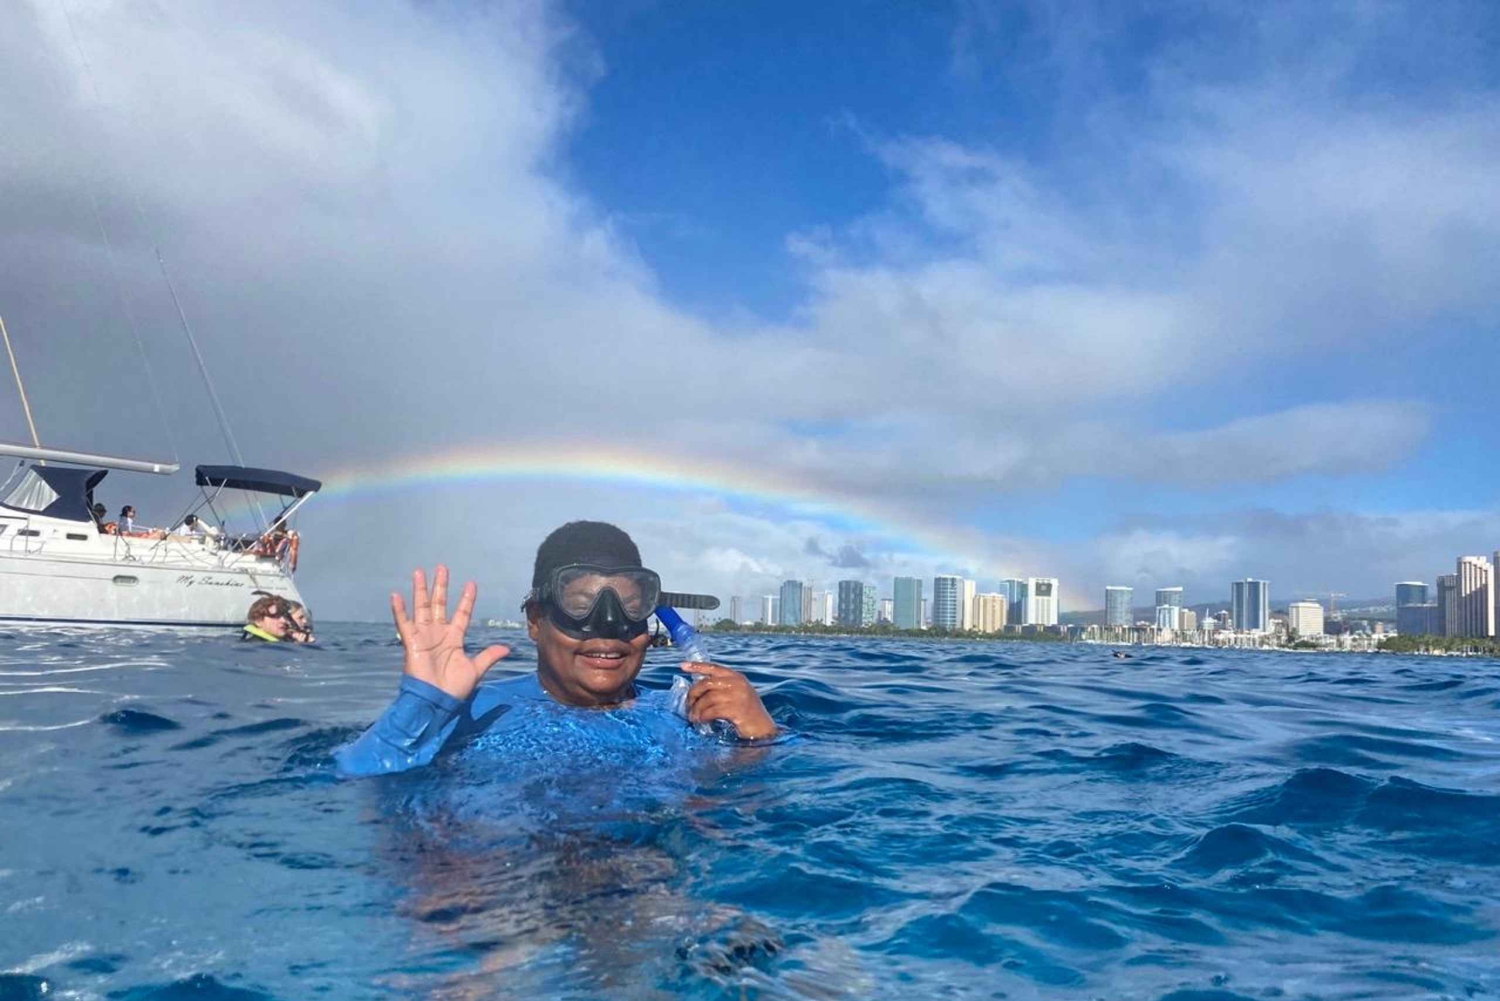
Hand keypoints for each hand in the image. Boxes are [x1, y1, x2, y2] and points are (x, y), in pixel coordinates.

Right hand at [391, 565, 508, 700]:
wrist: (436, 700)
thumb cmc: (454, 688)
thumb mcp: (475, 670)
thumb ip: (488, 656)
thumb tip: (507, 648)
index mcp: (454, 638)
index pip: (461, 613)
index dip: (466, 599)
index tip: (471, 584)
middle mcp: (438, 633)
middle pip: (440, 604)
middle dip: (440, 586)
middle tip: (441, 568)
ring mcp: (424, 636)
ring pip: (422, 608)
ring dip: (420, 590)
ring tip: (419, 572)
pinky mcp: (411, 643)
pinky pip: (403, 623)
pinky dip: (399, 610)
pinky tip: (396, 595)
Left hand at [683, 662, 776, 739]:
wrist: (762, 729)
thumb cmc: (748, 713)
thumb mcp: (737, 694)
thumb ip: (723, 688)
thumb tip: (697, 690)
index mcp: (736, 677)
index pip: (713, 667)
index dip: (697, 666)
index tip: (682, 666)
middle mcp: (737, 683)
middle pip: (706, 684)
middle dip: (693, 694)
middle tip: (688, 706)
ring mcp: (738, 696)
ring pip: (707, 699)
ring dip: (697, 709)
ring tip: (693, 717)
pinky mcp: (736, 709)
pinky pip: (712, 711)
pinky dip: (703, 716)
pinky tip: (701, 721)